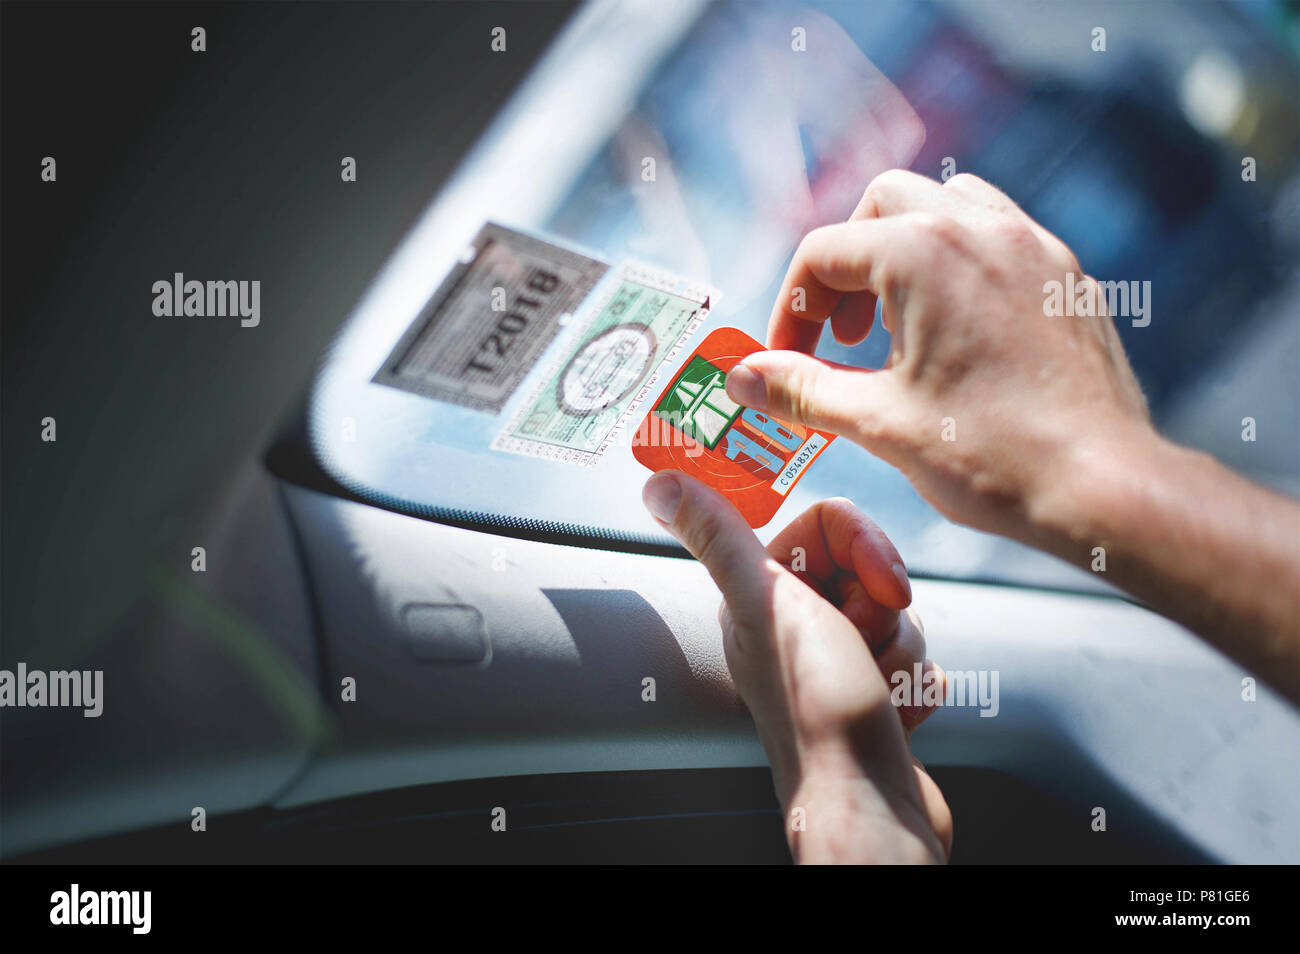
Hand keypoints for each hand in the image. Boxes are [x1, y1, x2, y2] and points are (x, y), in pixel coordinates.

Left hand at [643, 470, 950, 863]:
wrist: (872, 807)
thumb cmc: (818, 712)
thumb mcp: (765, 603)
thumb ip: (719, 536)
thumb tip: (662, 483)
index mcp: (759, 598)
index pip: (827, 524)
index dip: (864, 545)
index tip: (878, 585)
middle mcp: (793, 627)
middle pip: (868, 567)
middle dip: (884, 607)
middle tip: (865, 643)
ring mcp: (836, 663)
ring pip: (898, 615)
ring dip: (900, 651)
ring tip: (875, 689)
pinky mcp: (875, 695)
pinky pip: (918, 660)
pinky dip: (916, 686)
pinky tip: (895, 714)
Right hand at [722, 169, 1151, 543]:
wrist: (1103, 483)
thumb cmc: (993, 456)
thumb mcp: (878, 422)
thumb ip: (800, 389)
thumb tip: (741, 377)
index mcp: (922, 253)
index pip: (823, 255)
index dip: (790, 310)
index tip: (787, 362)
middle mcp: (979, 228)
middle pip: (881, 205)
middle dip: (846, 265)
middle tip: (842, 334)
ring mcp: (1031, 245)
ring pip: (946, 203)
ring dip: (904, 250)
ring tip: (896, 325)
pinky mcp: (1065, 274)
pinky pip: (998, 236)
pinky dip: (959, 264)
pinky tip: (955, 334)